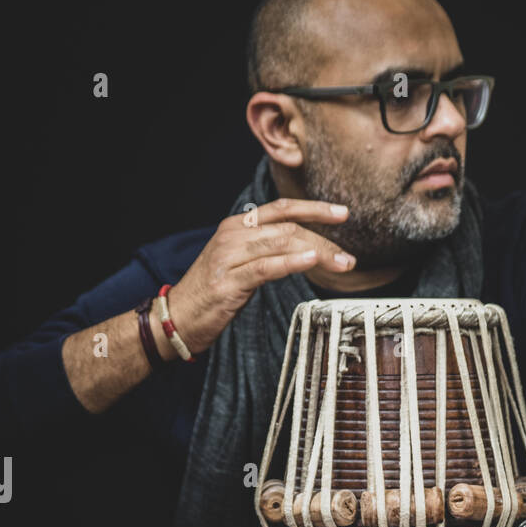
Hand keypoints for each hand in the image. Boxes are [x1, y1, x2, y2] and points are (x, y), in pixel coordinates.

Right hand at [165, 199, 355, 353]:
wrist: (177, 318)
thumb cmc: (211, 294)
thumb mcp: (240, 264)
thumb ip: (265, 251)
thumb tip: (302, 249)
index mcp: (237, 226)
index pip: (282, 208)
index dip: (314, 208)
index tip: (342, 213)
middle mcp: (233, 235)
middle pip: (288, 227)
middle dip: (324, 239)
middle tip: (348, 255)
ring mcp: (230, 256)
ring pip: (282, 243)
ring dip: (318, 252)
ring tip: (342, 263)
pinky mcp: (230, 281)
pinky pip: (267, 267)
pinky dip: (292, 262)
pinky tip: (311, 261)